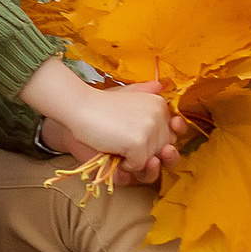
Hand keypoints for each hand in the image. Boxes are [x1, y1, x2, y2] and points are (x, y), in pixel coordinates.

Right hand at [20, 59, 182, 180]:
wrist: (79, 108)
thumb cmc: (101, 105)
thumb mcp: (127, 97)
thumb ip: (145, 94)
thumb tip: (160, 85)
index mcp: (160, 105)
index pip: (171, 135)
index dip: (157, 143)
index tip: (141, 139)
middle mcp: (160, 115)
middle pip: (163, 151)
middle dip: (145, 154)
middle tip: (124, 142)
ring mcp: (151, 129)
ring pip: (152, 161)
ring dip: (134, 160)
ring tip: (119, 147)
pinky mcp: (139, 143)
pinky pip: (138, 166)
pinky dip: (125, 166)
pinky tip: (113, 151)